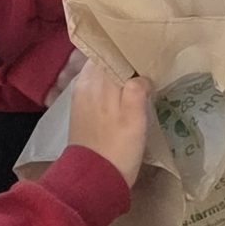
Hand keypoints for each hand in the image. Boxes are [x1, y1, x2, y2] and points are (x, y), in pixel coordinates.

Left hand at [67, 58, 150, 187]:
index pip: (109, 49)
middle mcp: (84, 83)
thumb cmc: (119, 148)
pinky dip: (108, 85)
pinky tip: (122, 94)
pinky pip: (95, 86)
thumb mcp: (135, 118)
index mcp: (97, 81)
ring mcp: (80, 96)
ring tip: (136, 77)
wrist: (94, 179)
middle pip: (103, 59)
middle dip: (122, 58)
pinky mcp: (80, 109)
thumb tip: (140, 76)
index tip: (144, 48)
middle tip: (144, 62)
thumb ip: (136, 89)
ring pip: (99, 72)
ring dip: (115, 72)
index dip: (126, 47)